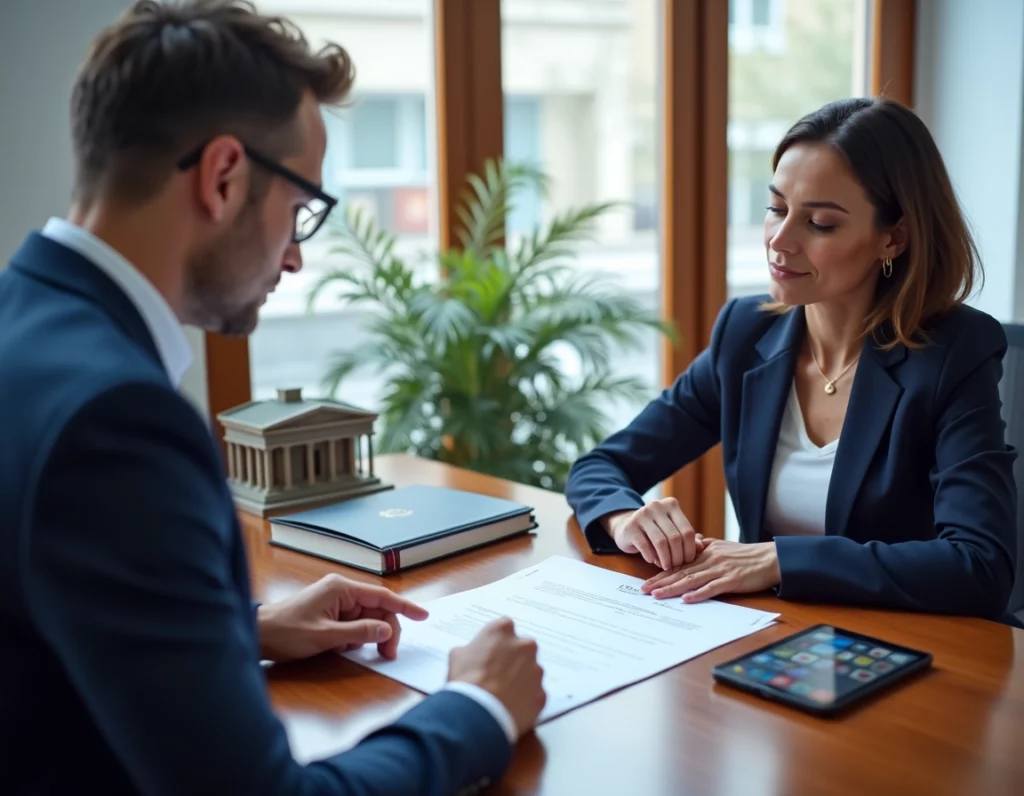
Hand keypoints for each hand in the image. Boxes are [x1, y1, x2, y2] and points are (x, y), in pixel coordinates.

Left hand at [257, 573, 427, 662]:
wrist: (257, 635)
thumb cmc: (287, 632)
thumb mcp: (326, 636)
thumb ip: (359, 632)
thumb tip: (387, 628)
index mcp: (341, 588)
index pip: (382, 596)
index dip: (405, 607)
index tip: (424, 616)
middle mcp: (341, 591)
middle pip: (377, 609)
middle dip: (387, 630)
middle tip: (388, 654)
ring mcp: (335, 601)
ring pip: (367, 618)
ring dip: (372, 635)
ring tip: (370, 653)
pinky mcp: (330, 613)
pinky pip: (354, 623)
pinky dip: (357, 637)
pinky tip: (347, 648)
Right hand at [448, 618, 545, 738]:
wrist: (477, 713)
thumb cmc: (465, 681)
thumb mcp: (458, 656)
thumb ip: (473, 649)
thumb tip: (474, 655)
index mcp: (502, 630)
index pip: (504, 628)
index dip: (497, 643)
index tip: (491, 653)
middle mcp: (524, 645)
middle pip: (523, 648)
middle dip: (513, 659)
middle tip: (498, 675)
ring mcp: (536, 670)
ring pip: (531, 672)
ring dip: (521, 680)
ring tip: (503, 695)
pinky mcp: (542, 694)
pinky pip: (535, 695)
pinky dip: (526, 701)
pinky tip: (510, 708)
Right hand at [603, 498, 707, 569]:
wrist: (626, 527)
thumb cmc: (654, 531)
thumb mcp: (672, 531)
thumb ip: (687, 538)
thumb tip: (700, 547)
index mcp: (671, 505)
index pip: (687, 530)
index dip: (690, 550)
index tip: (688, 562)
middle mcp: (657, 506)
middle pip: (675, 537)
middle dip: (677, 557)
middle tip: (676, 567)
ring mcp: (642, 514)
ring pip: (660, 542)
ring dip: (665, 559)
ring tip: (666, 567)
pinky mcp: (630, 526)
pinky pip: (645, 546)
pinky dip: (651, 557)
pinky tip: (652, 561)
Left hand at [640, 540, 780, 602]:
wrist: (771, 557)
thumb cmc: (748, 554)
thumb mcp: (724, 545)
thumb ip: (707, 545)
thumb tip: (694, 541)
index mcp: (706, 552)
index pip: (679, 564)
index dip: (662, 572)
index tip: (647, 581)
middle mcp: (709, 559)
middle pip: (680, 572)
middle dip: (660, 581)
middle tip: (643, 590)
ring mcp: (720, 569)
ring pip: (691, 579)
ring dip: (673, 588)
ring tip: (657, 595)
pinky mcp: (732, 580)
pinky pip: (712, 587)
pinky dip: (698, 593)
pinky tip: (686, 599)